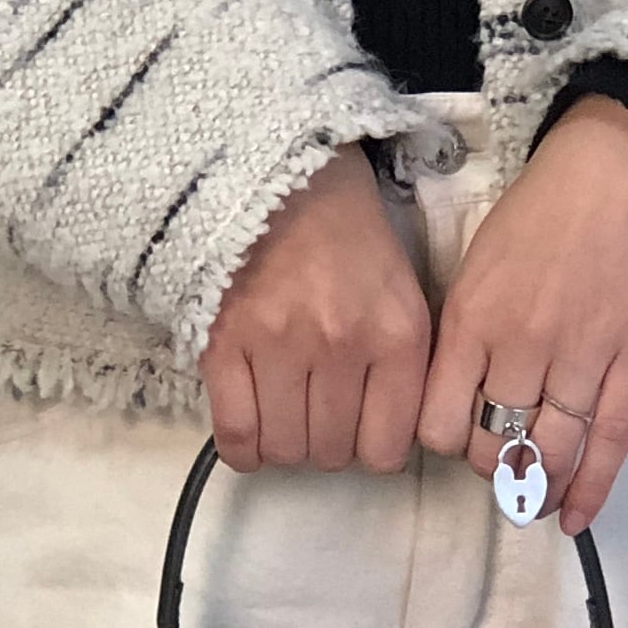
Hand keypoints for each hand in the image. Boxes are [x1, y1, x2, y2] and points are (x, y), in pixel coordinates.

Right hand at [201, 145, 434, 471]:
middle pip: (331, 453)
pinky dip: (243, 449)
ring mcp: (279, 347)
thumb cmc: (346, 234)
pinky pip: (236, 433)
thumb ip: (403, 365)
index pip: (387, 449)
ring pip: (285, 449)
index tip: (361, 433)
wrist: (282, 175)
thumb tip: (384, 436)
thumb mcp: (402, 292)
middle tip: (318, 416)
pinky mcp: (224, 344)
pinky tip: (251, 435)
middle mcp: (342, 347)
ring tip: (284, 416)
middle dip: (326, 446)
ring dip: (285, 446)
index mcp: (396, 335)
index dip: (372, 450)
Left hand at [416, 95, 627, 532]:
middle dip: (496, 471)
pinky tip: (574, 518)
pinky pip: (610, 442)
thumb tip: (458, 401)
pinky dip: (592, 489)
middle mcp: (523, 344)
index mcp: (472, 320)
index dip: (448, 447)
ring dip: (539, 486)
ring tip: (536, 497)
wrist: (621, 168)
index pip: (440, 422)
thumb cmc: (543, 214)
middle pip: (496, 444)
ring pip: (551, 451)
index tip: (462, 443)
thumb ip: (466, 334)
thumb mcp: (479, 266)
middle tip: (505, 472)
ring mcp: (584, 354)